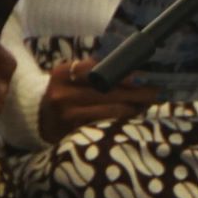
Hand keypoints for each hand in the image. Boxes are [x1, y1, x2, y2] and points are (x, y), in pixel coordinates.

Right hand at [38, 58, 161, 142]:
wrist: (39, 118)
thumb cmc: (66, 92)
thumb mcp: (73, 77)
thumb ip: (96, 69)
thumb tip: (135, 66)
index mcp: (63, 73)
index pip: (96, 69)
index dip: (122, 74)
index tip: (144, 77)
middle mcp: (62, 92)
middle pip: (108, 91)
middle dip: (137, 92)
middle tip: (158, 92)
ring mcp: (66, 113)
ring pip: (111, 109)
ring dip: (135, 107)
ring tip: (150, 103)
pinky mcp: (73, 130)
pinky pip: (106, 123)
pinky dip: (123, 119)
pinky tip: (135, 115)